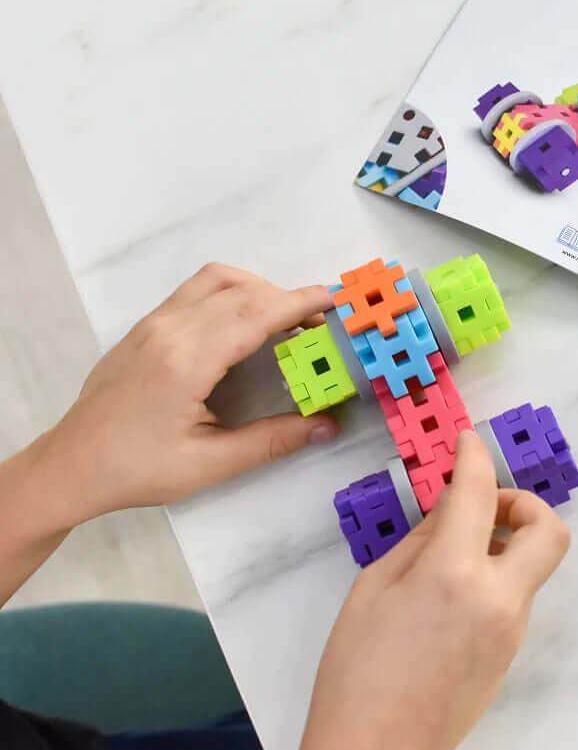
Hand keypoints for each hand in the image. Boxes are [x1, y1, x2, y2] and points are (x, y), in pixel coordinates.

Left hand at [35, 262, 338, 523]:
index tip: (335, 300)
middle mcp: (169, 330)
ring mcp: (153, 324)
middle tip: (323, 321)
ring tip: (286, 319)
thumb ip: (272, 440)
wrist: (71, 465)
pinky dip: (232, 293)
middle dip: (289, 298)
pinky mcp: (145, 327)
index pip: (255, 314)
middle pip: (242, 292)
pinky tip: (246, 323)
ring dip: (259, 289)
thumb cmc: (136, 469)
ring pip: (216, 280)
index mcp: (186, 361)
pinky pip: (196, 291)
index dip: (299, 303)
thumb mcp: (209, 463)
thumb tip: (327, 425)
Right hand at [291, 430, 570, 749]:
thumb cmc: (355, 674)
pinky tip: (449, 594)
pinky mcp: (511, 652)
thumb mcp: (374, 588)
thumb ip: (420, 539)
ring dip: (504, 543)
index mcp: (455, 575)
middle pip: (549, 530)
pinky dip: (494, 577)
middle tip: (482, 507)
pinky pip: (515, 596)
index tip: (466, 442)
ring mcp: (512, 629)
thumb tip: (449, 508)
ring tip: (448, 555)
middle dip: (524, 504)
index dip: (474, 456)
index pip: (479, 493)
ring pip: (531, 564)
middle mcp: (499, 598)